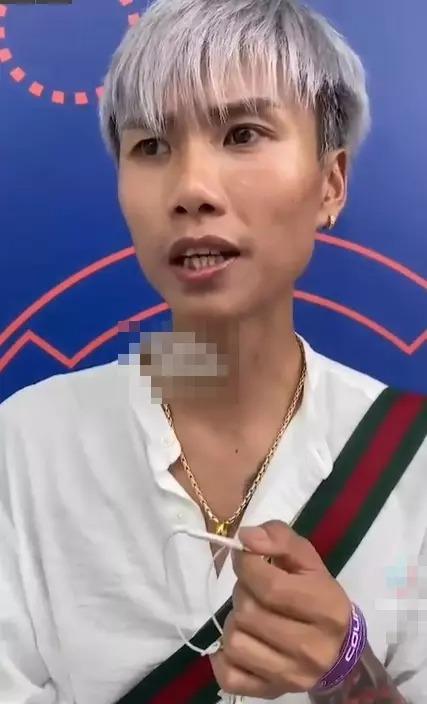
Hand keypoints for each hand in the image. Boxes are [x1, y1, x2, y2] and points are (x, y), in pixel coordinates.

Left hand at [210, 521, 351, 699]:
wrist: (338, 647)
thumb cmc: (317, 594)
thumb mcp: (306, 558)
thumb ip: (279, 538)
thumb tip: (246, 538)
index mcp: (325, 607)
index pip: (269, 585)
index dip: (246, 565)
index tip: (245, 556)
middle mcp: (312, 648)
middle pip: (249, 613)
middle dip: (242, 592)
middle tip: (253, 589)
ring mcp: (292, 676)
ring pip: (235, 642)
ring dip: (235, 622)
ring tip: (250, 616)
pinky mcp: (272, 693)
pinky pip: (229, 677)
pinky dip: (224, 657)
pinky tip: (242, 641)